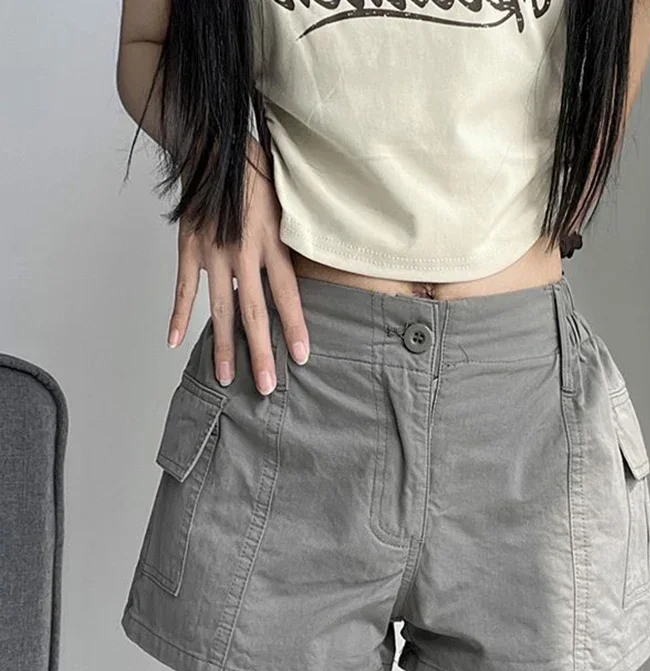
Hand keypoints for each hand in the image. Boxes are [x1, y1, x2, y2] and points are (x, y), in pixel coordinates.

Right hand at [165, 136, 309, 393]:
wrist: (212, 140)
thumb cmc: (257, 168)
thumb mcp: (286, 199)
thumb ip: (292, 237)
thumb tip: (311, 268)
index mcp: (269, 241)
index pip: (286, 294)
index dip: (295, 327)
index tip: (302, 357)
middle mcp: (241, 251)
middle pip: (254, 312)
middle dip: (261, 353)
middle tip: (265, 387)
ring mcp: (211, 251)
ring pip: (220, 309)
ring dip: (223, 346)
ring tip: (227, 378)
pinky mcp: (188, 246)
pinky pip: (184, 287)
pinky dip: (179, 315)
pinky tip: (175, 343)